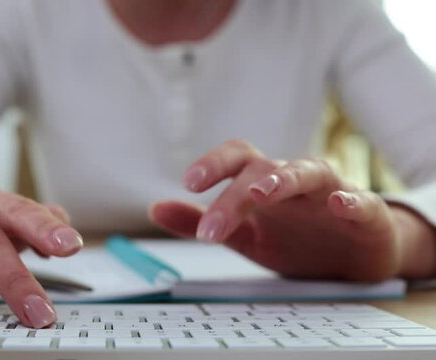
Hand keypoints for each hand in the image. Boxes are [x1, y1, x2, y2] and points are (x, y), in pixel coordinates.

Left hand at [150, 140, 435, 281]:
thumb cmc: (294, 239)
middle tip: (210, 217)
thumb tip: (153, 207)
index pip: (236, 160)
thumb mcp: (241, 236)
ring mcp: (330, 192)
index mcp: (262, 183)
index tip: (188, 182)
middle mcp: (293, 180)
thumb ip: (198, 221)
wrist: (353, 258)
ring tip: (262, 193)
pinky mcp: (365, 212)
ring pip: (308, 172)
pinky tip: (339, 204)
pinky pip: (360, 201)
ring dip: (284, 180)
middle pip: (264, 168)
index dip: (213, 164)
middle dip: (234, 191)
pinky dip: (350, 200)